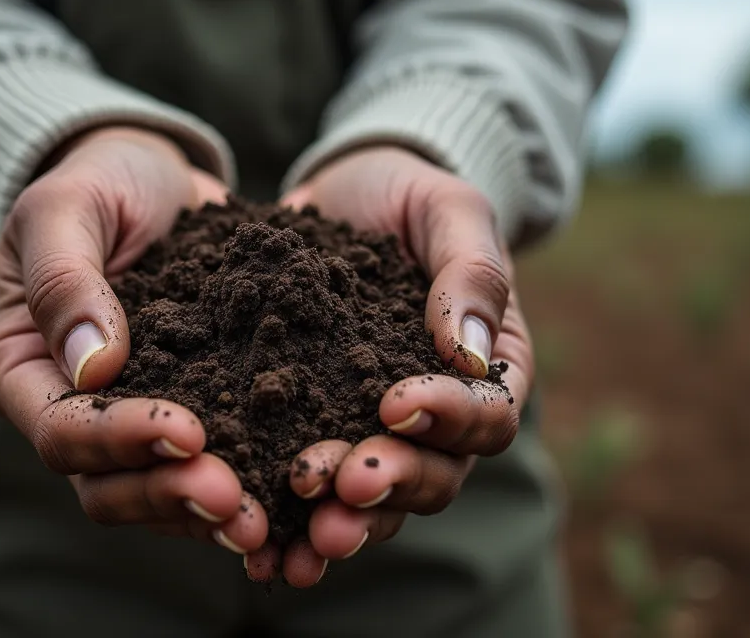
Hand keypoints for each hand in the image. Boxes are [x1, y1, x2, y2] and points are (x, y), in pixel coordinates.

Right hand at [0, 127, 267, 555]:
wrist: (152, 176)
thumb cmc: (96, 181)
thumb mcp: (67, 207)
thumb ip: (65, 279)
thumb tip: (94, 366)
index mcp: (26, 371)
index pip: (62, 430)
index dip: (120, 441)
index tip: (187, 431)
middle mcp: (75, 414)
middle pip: (108, 486)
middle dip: (171, 495)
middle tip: (236, 499)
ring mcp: (136, 424)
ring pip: (161, 497)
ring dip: (211, 513)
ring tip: (268, 520)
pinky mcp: (199, 417)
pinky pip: (216, 470)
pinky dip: (249, 488)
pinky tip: (297, 496)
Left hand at [245, 146, 532, 586]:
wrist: (343, 197)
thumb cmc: (410, 197)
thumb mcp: (449, 210)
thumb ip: (470, 271)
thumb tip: (469, 350)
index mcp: (490, 370)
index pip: (488, 416)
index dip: (448, 419)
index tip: (395, 403)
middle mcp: (441, 418)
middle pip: (434, 475)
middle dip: (388, 483)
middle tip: (341, 485)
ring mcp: (376, 434)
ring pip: (374, 498)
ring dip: (344, 521)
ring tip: (305, 538)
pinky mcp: (315, 433)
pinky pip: (312, 493)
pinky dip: (291, 526)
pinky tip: (259, 552)